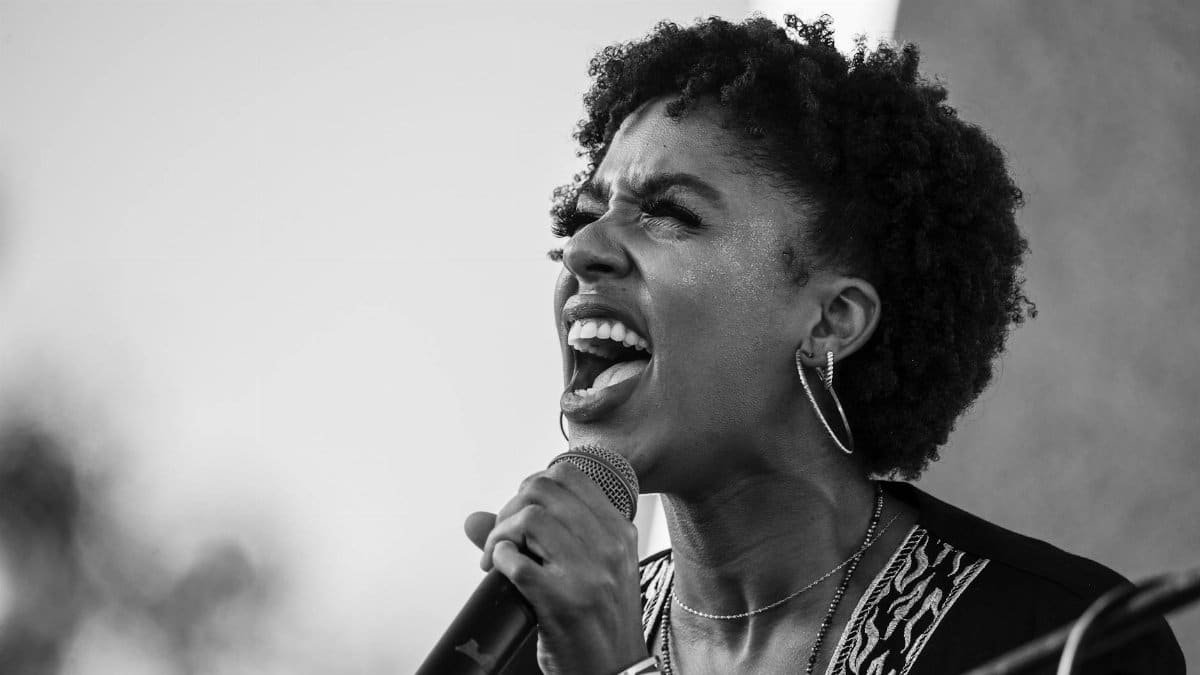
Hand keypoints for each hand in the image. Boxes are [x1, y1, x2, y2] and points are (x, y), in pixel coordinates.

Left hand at [464, 461, 648, 674]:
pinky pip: (517, 562)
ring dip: (500, 535)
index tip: (522, 510)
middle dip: (510, 509)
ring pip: (530, 519)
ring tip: (498, 557)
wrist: (615, 669)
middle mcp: (608, 547)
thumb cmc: (602, 620)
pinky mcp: (563, 602)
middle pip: (544, 491)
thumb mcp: (590, 568)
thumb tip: (473, 519)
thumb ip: (542, 534)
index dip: (533, 486)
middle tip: (503, 537)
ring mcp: (587, 574)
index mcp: (618, 531)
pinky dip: (500, 560)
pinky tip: (502, 570)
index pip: (570, 476)